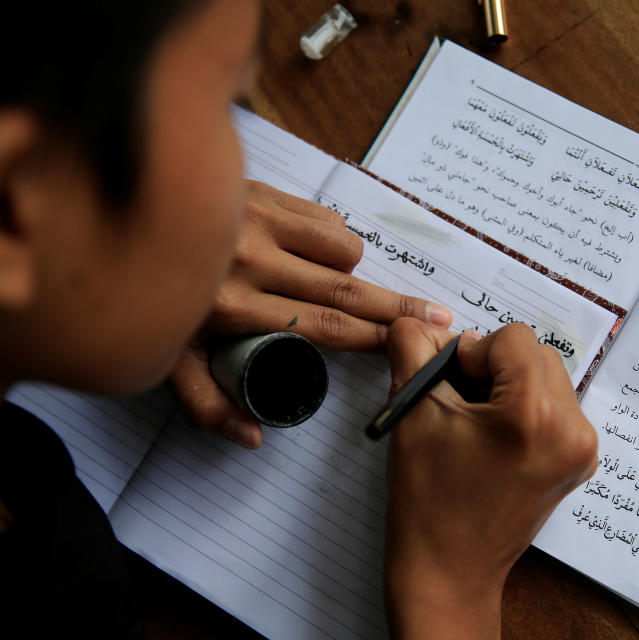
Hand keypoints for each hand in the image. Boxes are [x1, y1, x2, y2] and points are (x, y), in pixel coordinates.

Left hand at [168, 180, 452, 448]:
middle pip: (345, 290)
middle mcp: (251, 261)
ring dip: (350, 271)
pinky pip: (322, 216)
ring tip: (334, 286)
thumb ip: (207, 404)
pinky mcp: (259, 190)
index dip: (371, 338)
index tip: (408, 344)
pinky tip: (315, 253)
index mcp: (230, 307)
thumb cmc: (141, 299)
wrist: (104, 218)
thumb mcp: (160, 360)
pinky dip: (332, 239)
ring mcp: (257, 219)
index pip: (321, 326)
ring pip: (340, 247)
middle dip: (398, 307)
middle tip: (441, 315)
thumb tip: (255, 440)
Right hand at [383, 319, 597, 639]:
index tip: (451, 383)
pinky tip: (497, 437)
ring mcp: (582, 449)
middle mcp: (572, 429)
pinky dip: (528, 407)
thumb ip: (414, 348)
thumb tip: (421, 321)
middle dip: (495, 366)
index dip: (473, 352)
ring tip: (478, 420)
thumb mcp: (412, 412)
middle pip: (537, 354)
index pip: (513, 338)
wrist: (449, 571)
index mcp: (534, 414)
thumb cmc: (427, 499)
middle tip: (460, 398)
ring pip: (549, 377)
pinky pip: (558, 407)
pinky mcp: (580, 462)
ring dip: (512, 383)